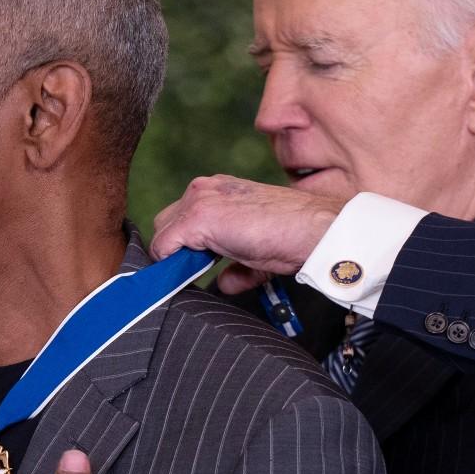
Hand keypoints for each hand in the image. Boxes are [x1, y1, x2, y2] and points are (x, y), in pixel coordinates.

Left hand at [151, 175, 344, 293]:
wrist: (312, 228)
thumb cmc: (292, 235)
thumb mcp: (256, 252)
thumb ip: (236, 267)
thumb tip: (225, 283)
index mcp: (219, 190)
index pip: (182, 217)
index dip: (185, 245)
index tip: (197, 264)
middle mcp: (205, 189)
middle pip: (166, 223)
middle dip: (177, 249)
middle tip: (197, 269)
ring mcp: (199, 201)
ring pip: (162, 234)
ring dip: (175, 256)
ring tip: (196, 273)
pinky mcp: (197, 217)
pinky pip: (164, 246)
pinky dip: (170, 264)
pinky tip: (189, 273)